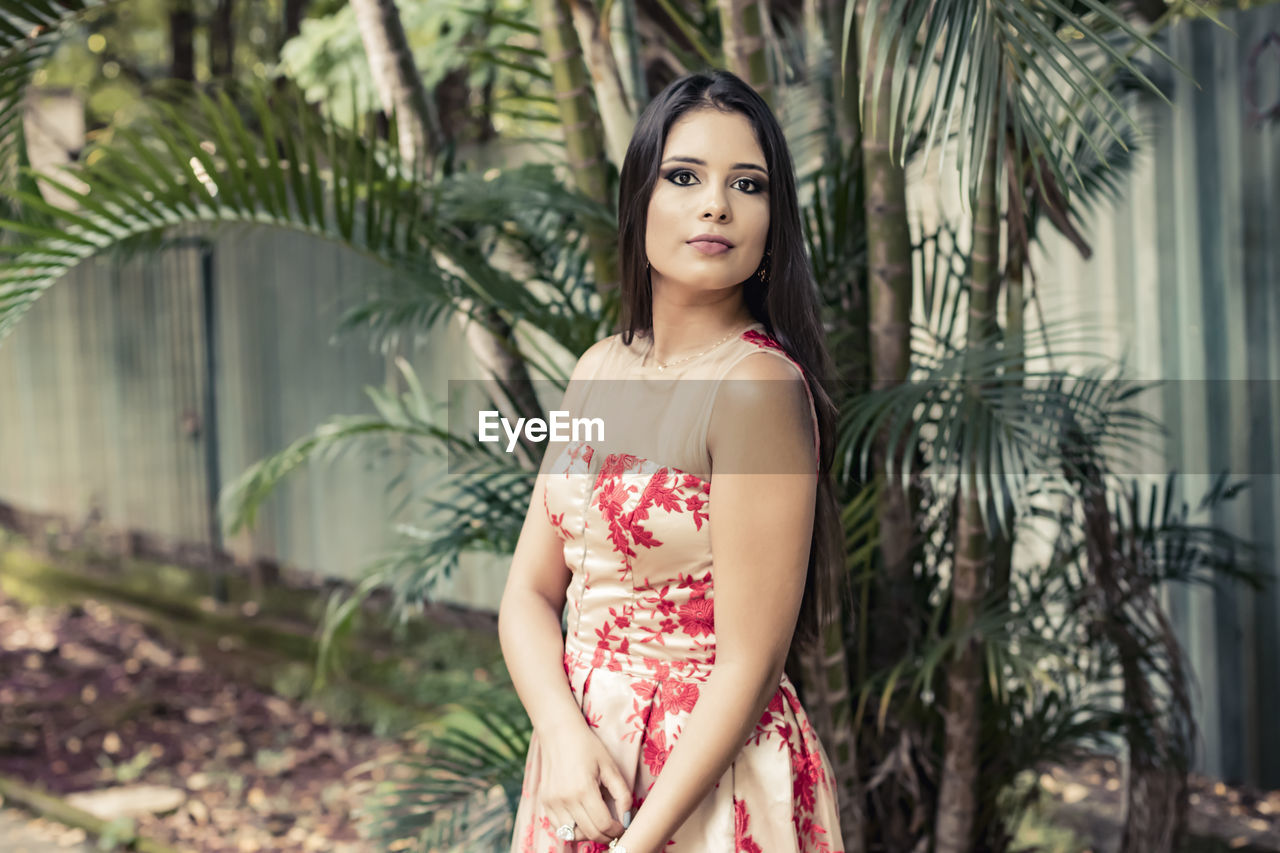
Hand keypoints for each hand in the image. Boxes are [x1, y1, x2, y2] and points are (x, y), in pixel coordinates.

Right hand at [538, 723, 632, 843]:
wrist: (559, 733)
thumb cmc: (587, 747)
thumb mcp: (609, 766)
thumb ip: (622, 794)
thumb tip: (626, 818)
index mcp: (583, 790)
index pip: (603, 825)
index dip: (616, 830)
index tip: (622, 826)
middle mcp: (565, 800)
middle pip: (589, 833)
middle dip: (606, 836)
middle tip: (614, 829)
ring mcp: (552, 802)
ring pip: (572, 835)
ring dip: (588, 834)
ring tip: (597, 824)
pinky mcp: (545, 802)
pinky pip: (559, 827)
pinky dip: (572, 829)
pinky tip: (582, 819)